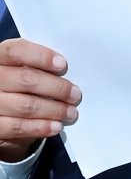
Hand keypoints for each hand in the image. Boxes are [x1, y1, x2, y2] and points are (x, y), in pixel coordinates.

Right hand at [0, 39, 80, 162]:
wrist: (1, 111)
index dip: (40, 57)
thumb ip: (39, 66)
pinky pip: (18, 127)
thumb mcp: (24, 68)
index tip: (62, 65)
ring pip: (25, 105)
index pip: (15, 51)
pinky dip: (40, 127)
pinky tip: (55, 126)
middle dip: (56, 88)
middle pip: (25, 79)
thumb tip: (67, 71)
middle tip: (75, 94)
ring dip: (54, 110)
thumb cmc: (19, 83)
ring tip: (70, 112)